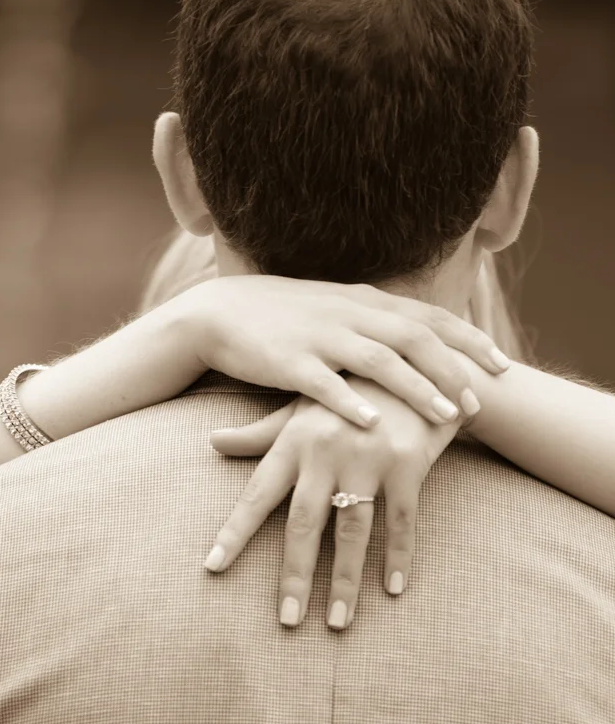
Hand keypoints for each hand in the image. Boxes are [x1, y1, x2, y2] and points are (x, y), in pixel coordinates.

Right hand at [173, 274, 509, 429]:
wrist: (220, 312)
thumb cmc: (284, 317)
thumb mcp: (337, 308)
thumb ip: (377, 321)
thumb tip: (421, 338)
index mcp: (364, 300)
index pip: (429, 317)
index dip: (469, 340)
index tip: (503, 365)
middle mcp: (349, 313)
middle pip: (414, 337)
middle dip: (453, 370)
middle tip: (480, 403)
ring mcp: (319, 335)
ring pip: (379, 359)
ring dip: (417, 387)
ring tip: (447, 416)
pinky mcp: (288, 360)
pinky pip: (324, 382)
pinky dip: (350, 401)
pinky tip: (372, 423)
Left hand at [204, 376, 462, 628]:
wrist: (417, 366)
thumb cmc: (350, 394)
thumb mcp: (303, 410)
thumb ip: (258, 434)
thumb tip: (210, 441)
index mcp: (295, 440)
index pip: (257, 494)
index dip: (235, 533)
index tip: (213, 569)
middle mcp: (326, 451)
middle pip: (305, 523)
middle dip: (295, 576)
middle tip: (288, 621)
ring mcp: (369, 458)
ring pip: (353, 531)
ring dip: (346, 581)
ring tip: (339, 622)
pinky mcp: (407, 464)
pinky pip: (401, 521)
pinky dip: (398, 556)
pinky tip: (394, 589)